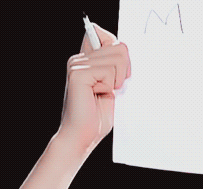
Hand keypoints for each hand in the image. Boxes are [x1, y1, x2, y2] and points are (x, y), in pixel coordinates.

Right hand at [56, 24, 130, 156]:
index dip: (121, 54)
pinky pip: (108, 70)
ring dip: (117, 81)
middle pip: (119, 47)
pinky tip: (98, 95)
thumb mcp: (112, 88)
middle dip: (123, 72)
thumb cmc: (96, 118)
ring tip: (103, 93)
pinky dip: (109, 86)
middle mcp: (79, 59)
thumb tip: (126, 50)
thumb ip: (115, 67)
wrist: (82, 138)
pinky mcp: (78, 73)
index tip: (120, 75)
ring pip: (117, 57)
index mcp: (86, 60)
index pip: (108, 37)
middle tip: (112, 90)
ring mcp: (77, 64)